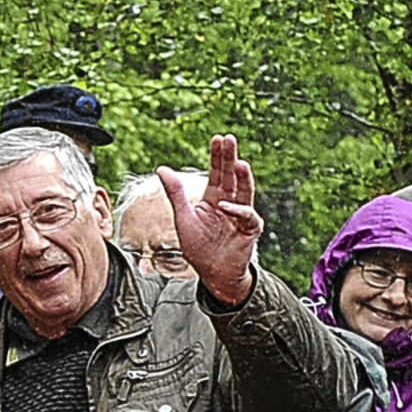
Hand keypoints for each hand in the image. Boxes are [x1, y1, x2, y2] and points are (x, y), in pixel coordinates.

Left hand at [160, 137, 263, 304]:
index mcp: (213, 198)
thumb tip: (162, 169)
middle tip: (229, 139)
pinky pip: (247, 216)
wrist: (212, 273)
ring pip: (244, 191)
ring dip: (242, 177)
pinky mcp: (249, 229)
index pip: (216, 172)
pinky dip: (237, 211)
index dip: (216, 156)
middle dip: (230, 158)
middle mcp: (228, 202)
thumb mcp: (182, 217)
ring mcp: (240, 215)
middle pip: (231, 176)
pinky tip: (225, 205)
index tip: (217, 138)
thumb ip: (175, 193)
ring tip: (239, 163)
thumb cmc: (198, 248)